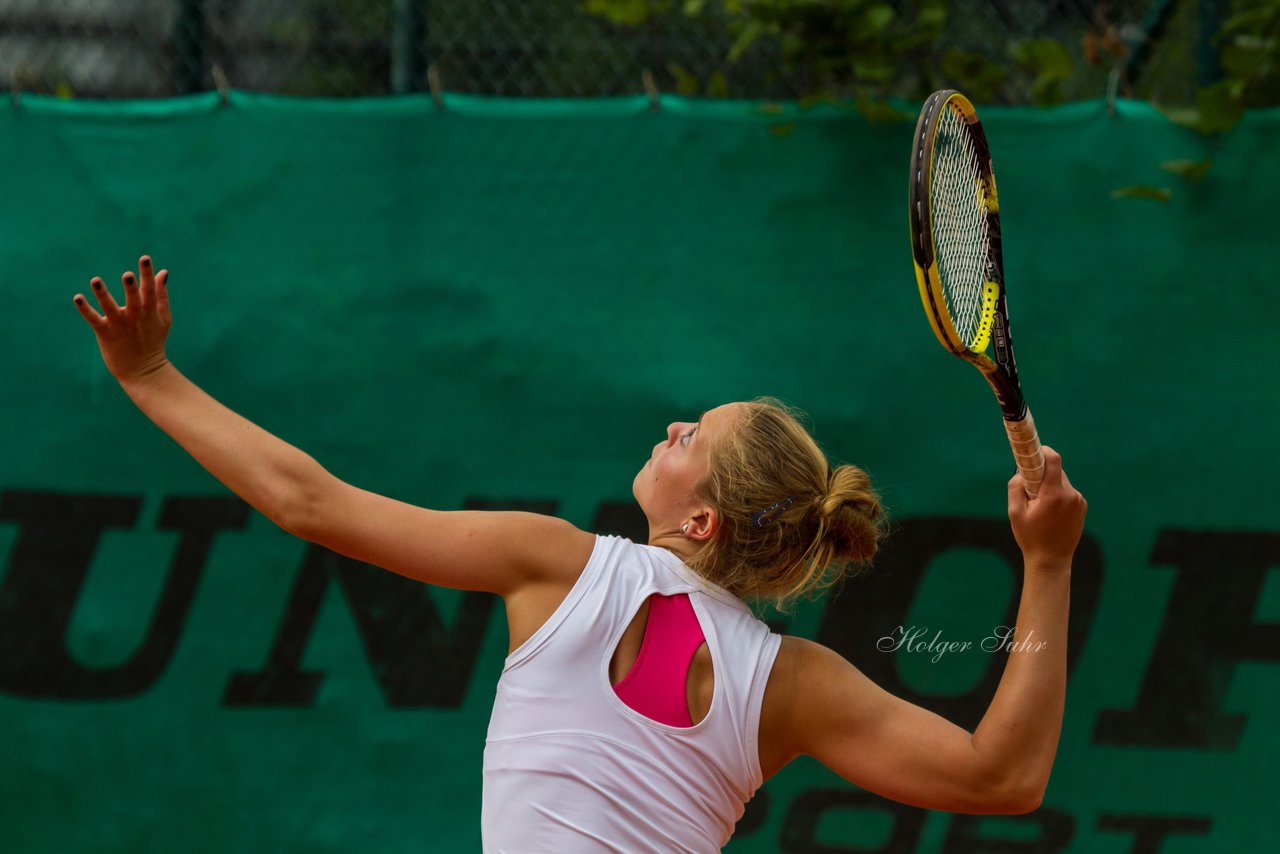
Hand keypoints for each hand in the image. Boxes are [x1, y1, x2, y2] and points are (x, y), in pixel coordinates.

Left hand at [73, 255, 171, 382]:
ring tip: (95, 281)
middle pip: (133, 300)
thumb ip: (161, 294)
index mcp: (150, 312)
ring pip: (110, 308)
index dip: (147, 274)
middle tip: (127, 274)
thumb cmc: (154, 341)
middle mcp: (135, 317)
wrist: (143, 370)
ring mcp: (120, 325)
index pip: (149, 290)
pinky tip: (78, 298)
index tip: (145, 259)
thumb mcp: (163, 317)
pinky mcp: (106, 334)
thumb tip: (162, 272)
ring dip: (103, 295)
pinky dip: (85, 309)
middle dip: (131, 288)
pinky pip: (94, 320)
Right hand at [1007, 446, 1086, 570]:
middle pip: (1055, 470)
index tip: (1033, 451)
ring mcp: (1079, 501)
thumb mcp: (1015, 513)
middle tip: (1029, 488)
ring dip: (1049, 486)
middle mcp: (1070, 495)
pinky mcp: (1082, 507)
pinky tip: (1050, 513)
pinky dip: (1057, 495)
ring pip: (1061, 481)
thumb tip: (1021, 472)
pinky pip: (1067, 492)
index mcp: (1053, 495)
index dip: (1043, 451)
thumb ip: (1015, 487)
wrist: (1051, 560)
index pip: (1053, 460)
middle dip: (1041, 474)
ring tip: (1040, 507)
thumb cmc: (1030, 537)